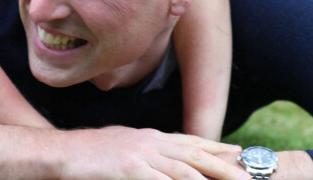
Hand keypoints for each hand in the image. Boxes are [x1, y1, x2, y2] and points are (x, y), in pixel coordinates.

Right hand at [0, 124, 250, 179]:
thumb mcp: (122, 150)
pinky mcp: (129, 167)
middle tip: (253, 173)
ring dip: (214, 176)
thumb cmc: (89, 155)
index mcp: (148, 137)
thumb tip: (164, 165)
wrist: (59, 152)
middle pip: (195, 152)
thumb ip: (146, 155)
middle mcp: (149, 141)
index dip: (218, 150)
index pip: (190, 142)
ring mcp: (140, 153)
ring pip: (186, 167)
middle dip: (226, 163)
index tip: (242, 157)